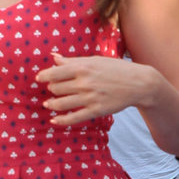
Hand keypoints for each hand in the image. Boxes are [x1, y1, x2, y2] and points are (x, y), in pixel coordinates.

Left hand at [36, 51, 161, 125]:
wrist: (138, 83)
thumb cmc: (116, 69)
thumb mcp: (94, 60)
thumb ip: (72, 61)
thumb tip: (53, 57)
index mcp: (83, 67)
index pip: (54, 73)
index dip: (43, 76)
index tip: (40, 78)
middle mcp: (84, 83)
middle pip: (55, 88)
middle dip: (52, 89)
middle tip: (53, 89)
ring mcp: (90, 98)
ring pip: (61, 104)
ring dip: (51, 104)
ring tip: (49, 104)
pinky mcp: (96, 111)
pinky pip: (73, 118)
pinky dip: (61, 121)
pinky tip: (54, 121)